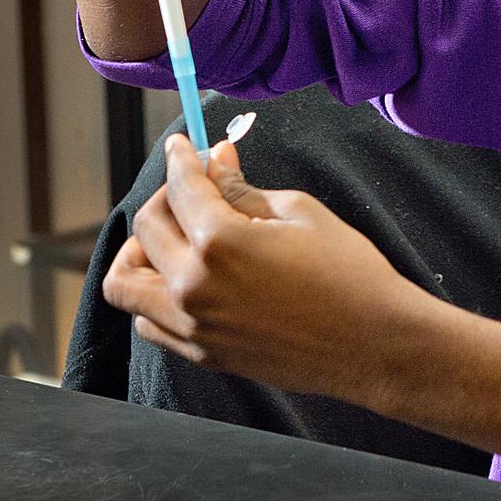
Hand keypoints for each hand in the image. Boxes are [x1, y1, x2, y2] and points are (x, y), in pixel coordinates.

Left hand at [104, 136, 445, 401]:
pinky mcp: (204, 354)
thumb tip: (216, 160)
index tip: (182, 146)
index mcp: (219, 242)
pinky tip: (184, 282)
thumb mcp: (299, 213)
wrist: (374, 345)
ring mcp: (194, 326)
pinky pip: (148, 323)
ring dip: (141, 253)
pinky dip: (152, 298)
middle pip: (145, 228)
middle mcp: (194, 286)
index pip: (179, 186)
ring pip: (125, 284)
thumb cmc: (349, 275)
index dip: (180, 158)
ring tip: (175, 241)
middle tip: (193, 189)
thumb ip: (244, 189)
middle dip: (165, 197)